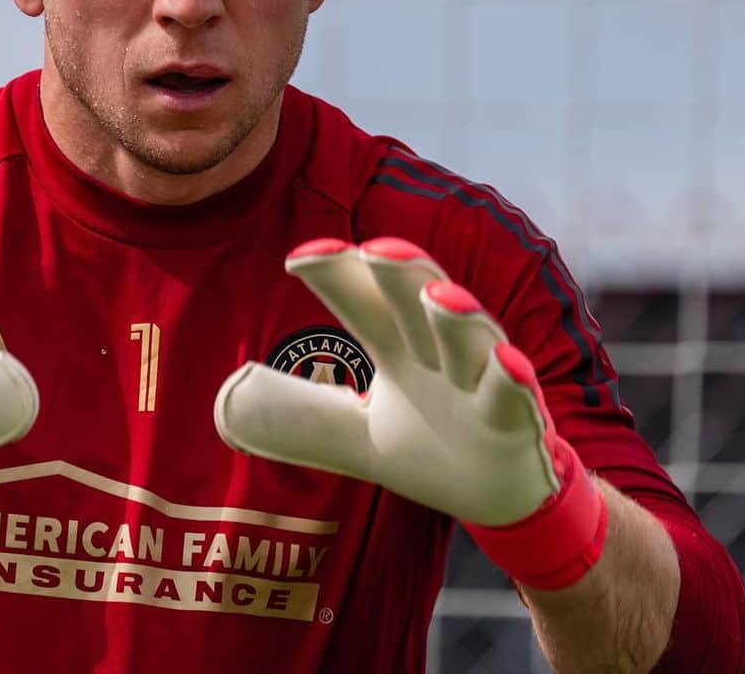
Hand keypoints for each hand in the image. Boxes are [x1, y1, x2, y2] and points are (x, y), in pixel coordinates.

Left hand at [214, 237, 605, 588]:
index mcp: (400, 348)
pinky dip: (513, 377)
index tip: (296, 259)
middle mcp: (439, 353)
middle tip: (373, 249)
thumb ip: (304, 418)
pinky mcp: (516, 419)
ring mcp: (480, 381)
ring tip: (436, 295)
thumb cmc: (434, 447)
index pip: (364, 301)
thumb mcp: (360, 436)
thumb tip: (227, 403)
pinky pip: (514, 395)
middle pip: (418, 302)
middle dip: (400, 272)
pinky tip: (507, 361)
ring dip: (457, 314)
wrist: (503, 495)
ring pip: (470, 339)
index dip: (336, 276)